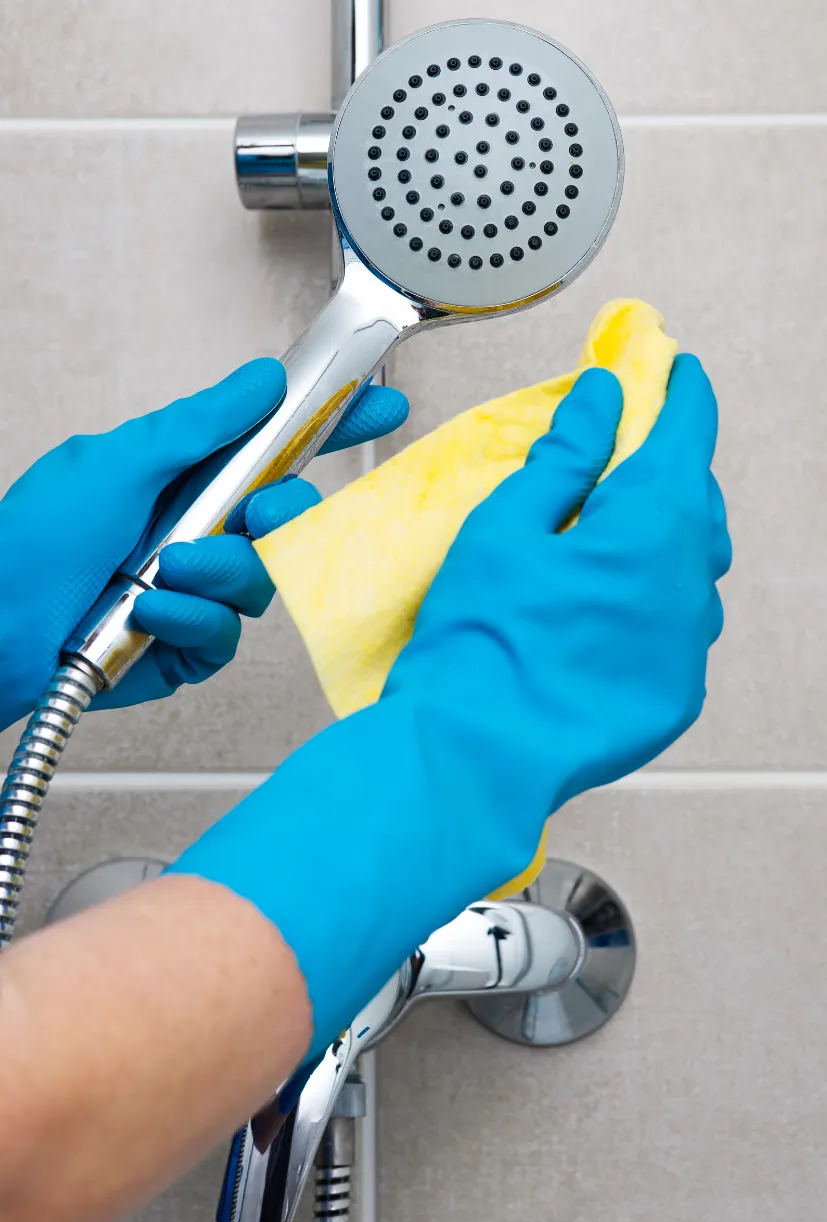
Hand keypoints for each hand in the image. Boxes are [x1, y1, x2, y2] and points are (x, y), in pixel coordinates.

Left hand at [0, 360, 407, 728]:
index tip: (382, 404)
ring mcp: (196, 590)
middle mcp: (198, 531)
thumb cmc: (31, 542)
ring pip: (261, 582)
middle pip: (288, 518)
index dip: (333, 426)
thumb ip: (199, 425)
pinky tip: (146, 618)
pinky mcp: (187, 646)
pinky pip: (226, 636)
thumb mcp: (117, 462)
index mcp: (184, 476)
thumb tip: (261, 382)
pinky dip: (187, 623)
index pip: (275, 446)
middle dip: (280, 515)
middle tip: (254, 513)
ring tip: (157, 575)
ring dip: (215, 575)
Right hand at [168, 355, 729, 1054]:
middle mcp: (687, 586)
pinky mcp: (674, 695)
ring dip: (663, 538)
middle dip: (667, 467)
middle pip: (694, 501)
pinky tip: (608, 607)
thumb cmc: (478, 643)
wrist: (473, 757)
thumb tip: (602, 399)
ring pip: (691, 568)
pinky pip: (679, 627)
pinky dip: (655, 601)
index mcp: (650, 530)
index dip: (678, 392)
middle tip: (627, 450)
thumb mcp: (506, 527)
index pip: (684, 434)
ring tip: (612, 533)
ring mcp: (687, 647)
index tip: (674, 368)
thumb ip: (565, 456)